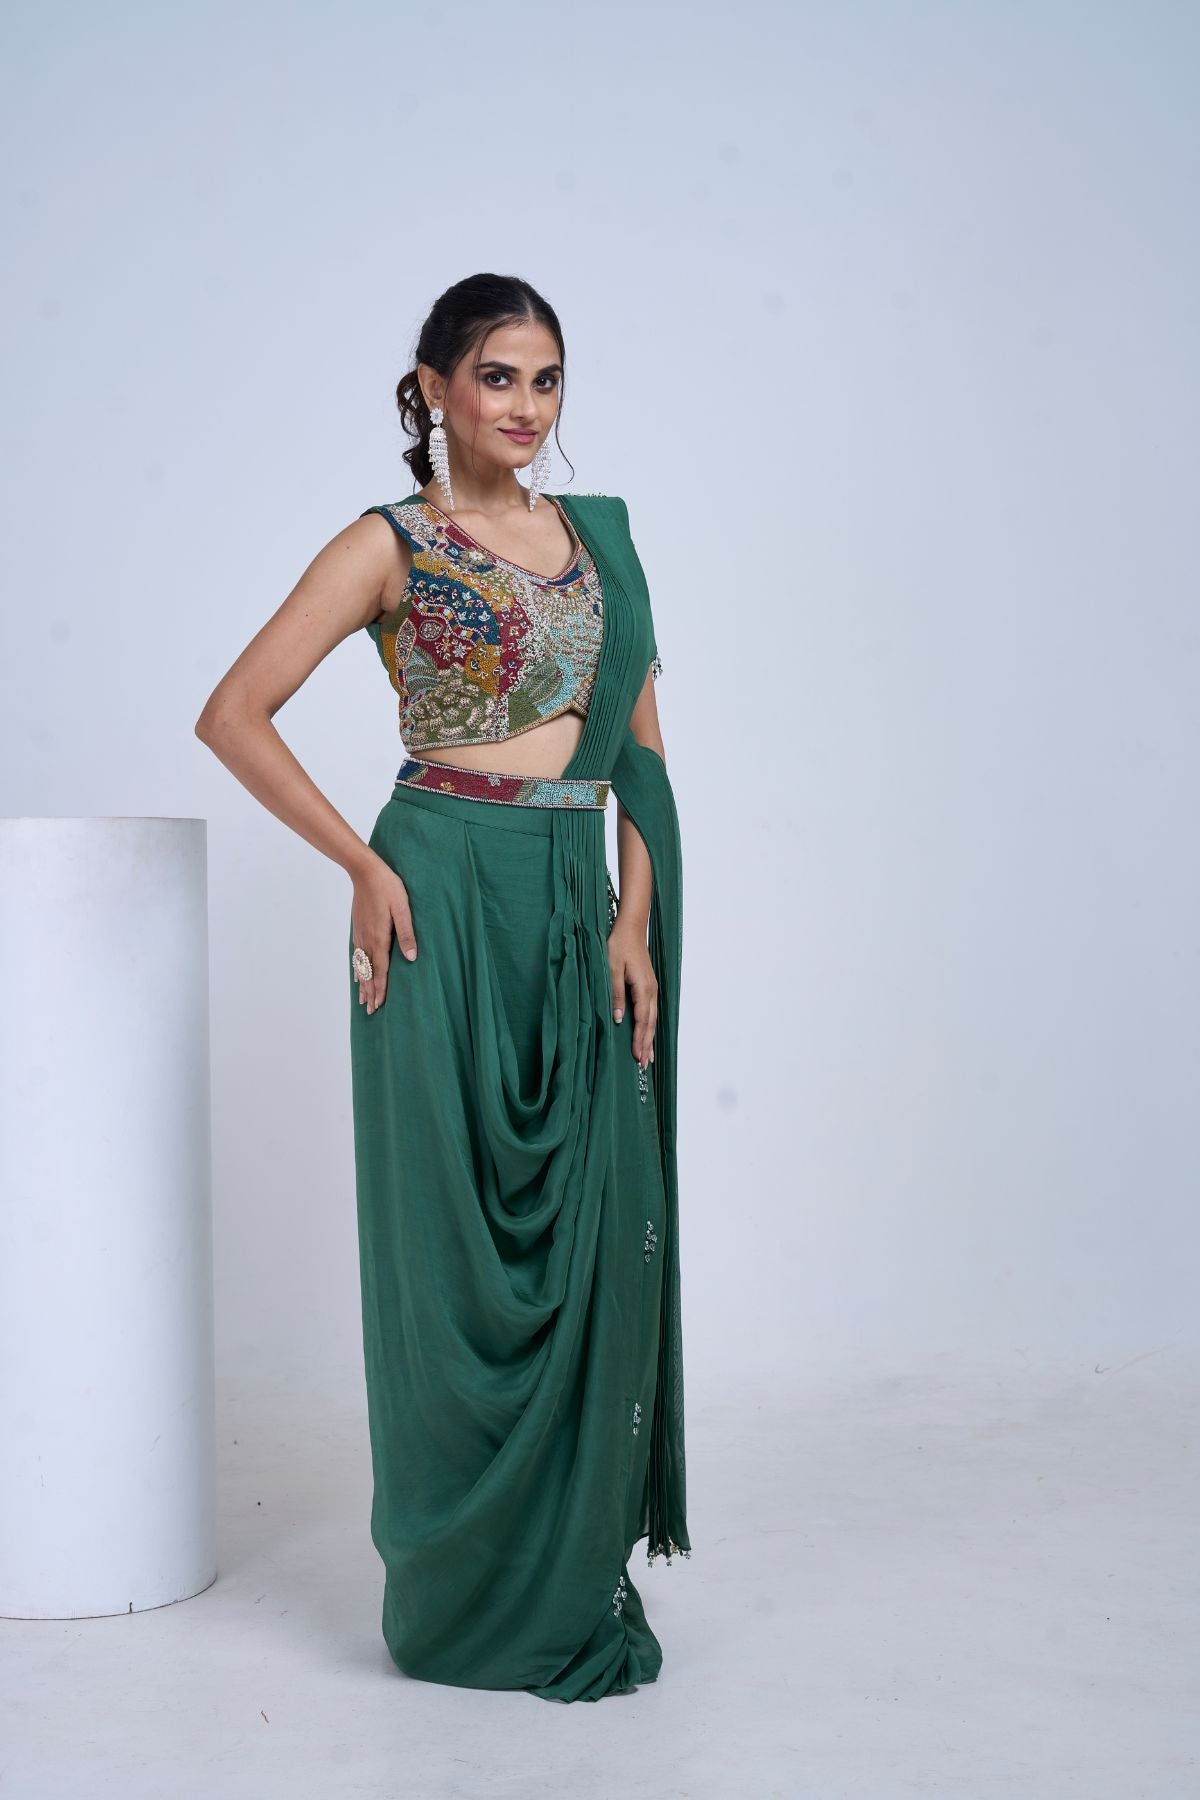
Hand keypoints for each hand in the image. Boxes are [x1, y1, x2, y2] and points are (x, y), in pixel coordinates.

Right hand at [351, 851, 416, 1014]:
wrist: (365, 871)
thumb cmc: (388, 888)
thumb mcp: (403, 909)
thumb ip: (406, 933)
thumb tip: (412, 957)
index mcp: (380, 937)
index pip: (380, 970)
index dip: (380, 988)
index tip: (378, 1005)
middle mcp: (367, 939)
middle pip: (368, 972)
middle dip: (370, 991)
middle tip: (369, 1010)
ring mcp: (360, 934)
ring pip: (360, 965)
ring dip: (362, 983)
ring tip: (362, 998)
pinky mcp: (357, 927)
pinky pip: (356, 954)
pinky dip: (357, 968)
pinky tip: (356, 973)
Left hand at [608, 917, 656, 1068]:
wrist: (631, 929)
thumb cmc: (619, 946)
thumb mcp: (611, 969)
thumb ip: (615, 994)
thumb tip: (617, 1019)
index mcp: (643, 988)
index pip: (642, 1020)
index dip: (640, 1039)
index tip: (638, 1056)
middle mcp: (651, 990)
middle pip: (651, 1023)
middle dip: (647, 1044)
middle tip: (644, 1065)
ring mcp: (652, 988)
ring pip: (652, 1019)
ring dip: (649, 1038)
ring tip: (647, 1057)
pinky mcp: (648, 987)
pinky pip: (650, 1012)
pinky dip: (649, 1026)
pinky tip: (646, 1035)